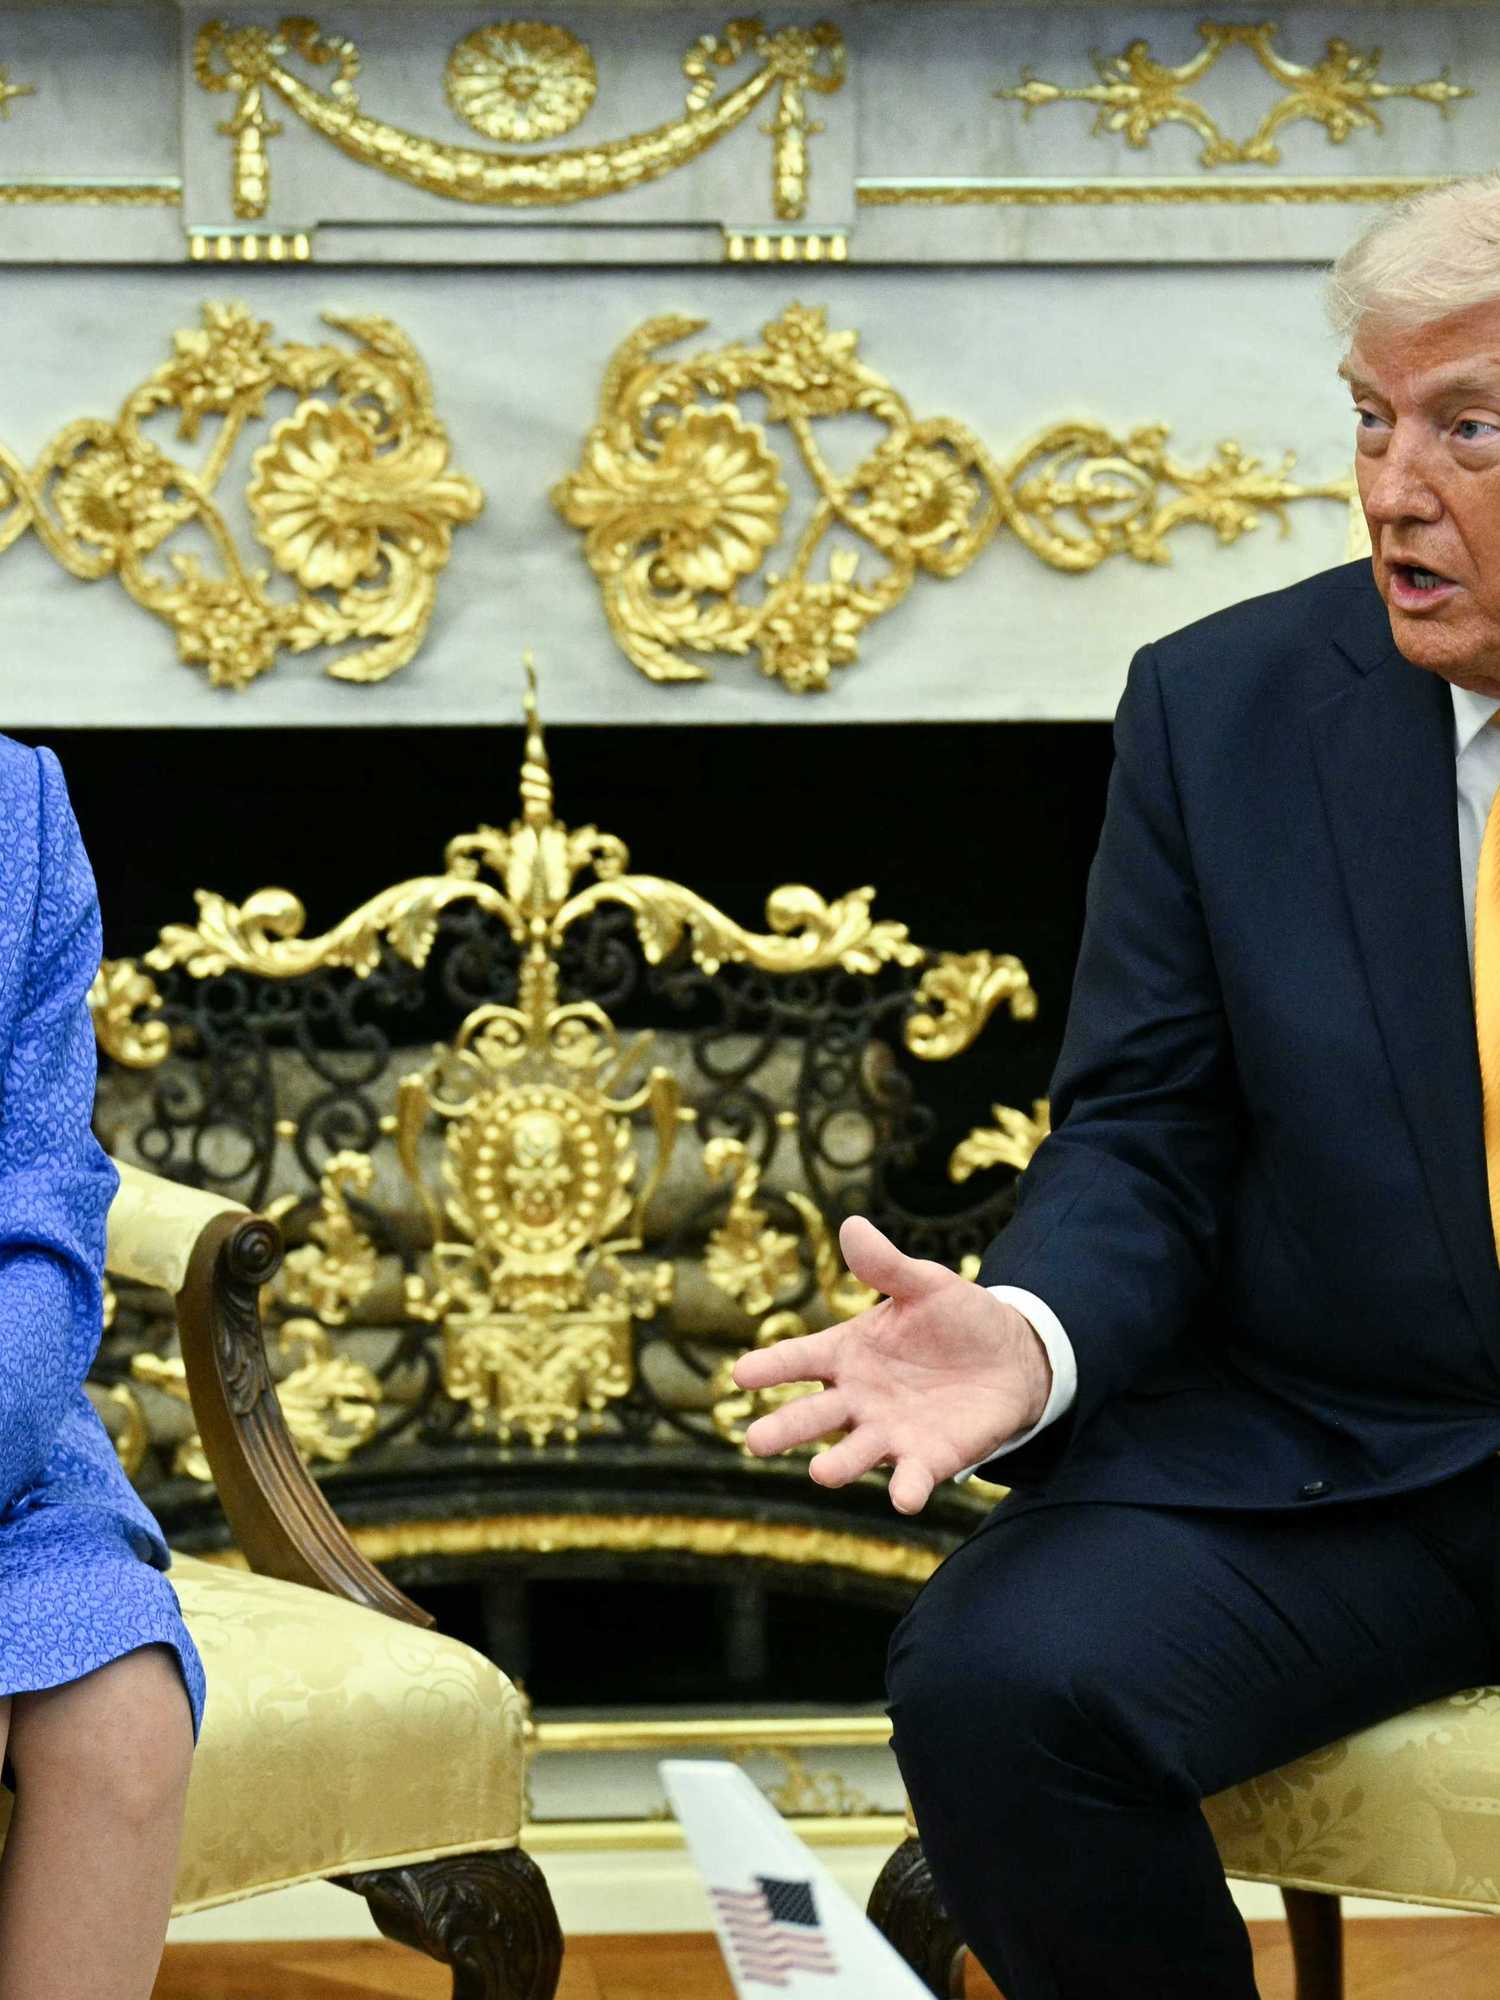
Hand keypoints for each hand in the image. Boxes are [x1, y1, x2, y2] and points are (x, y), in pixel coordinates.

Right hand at [732, 1215, 1052, 1514]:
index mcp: (847, 1353)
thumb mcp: (925, 1284)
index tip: (740, 1375)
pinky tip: (904, 1496)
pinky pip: (911, 1478)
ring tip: (820, 1473)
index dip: (771, 1366)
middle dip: (785, 1428)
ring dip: (839, 1465)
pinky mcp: (927, 1458)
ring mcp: (889, 1431)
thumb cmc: (956, 1317)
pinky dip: (906, 1489)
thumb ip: (887, 1265)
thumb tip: (852, 1225)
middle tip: (755, 1441)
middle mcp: (858, 1398)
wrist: (1013, 1356)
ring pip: (854, 1453)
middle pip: (813, 1415)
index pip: (800, 1359)